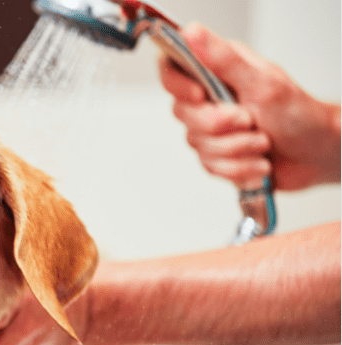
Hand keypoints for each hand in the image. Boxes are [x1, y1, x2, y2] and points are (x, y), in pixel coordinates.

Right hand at [159, 23, 340, 190]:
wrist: (316, 153)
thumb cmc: (299, 114)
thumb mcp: (262, 82)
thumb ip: (223, 60)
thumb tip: (193, 32)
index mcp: (218, 71)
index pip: (172, 69)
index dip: (177, 86)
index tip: (200, 96)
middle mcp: (210, 98)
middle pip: (183, 113)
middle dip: (220, 126)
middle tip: (249, 121)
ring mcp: (211, 128)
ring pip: (198, 144)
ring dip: (237, 149)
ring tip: (262, 143)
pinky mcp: (215, 154)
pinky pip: (209, 166)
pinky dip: (238, 168)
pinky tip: (257, 161)